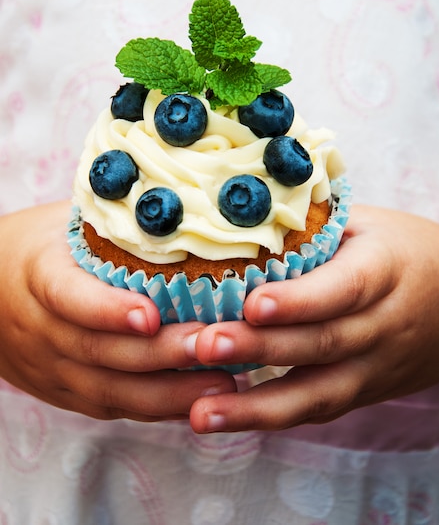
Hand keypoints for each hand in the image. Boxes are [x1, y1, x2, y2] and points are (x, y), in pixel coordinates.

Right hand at [0, 202, 234, 420]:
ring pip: (107, 390)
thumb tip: (186, 207)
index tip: (151, 316)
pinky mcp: (63, 393)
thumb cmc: (43, 246)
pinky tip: (196, 401)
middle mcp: (40, 328)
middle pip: (97, 351)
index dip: (107, 310)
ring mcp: (49, 367)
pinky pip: (109, 407)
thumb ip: (112, 224)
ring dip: (167, 393)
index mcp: (38, 275)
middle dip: (159, 355)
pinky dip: (154, 408)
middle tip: (212, 346)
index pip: (67, 296)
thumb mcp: (66, 224)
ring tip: (223, 386)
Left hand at [188, 205, 438, 431]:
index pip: (345, 288)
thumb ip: (315, 225)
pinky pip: (317, 409)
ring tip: (202, 413)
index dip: (301, 300)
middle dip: (261, 348)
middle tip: (204, 345)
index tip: (253, 304)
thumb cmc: (398, 250)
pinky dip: (270, 417)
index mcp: (385, 270)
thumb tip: (242, 214)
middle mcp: (383, 325)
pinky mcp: (363, 392)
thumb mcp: (367, 224)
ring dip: (257, 407)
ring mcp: (375, 367)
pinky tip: (226, 419)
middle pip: (323, 343)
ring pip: (319, 392)